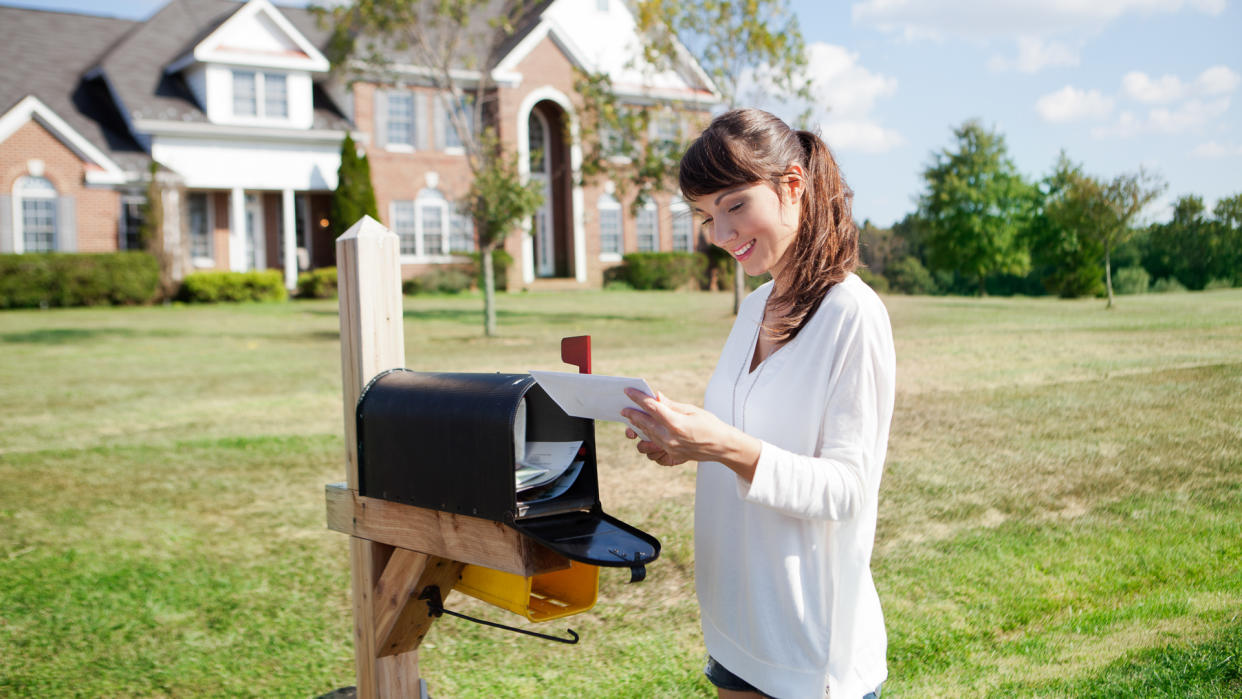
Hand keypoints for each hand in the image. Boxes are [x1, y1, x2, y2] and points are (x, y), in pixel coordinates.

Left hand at [621, 388, 759, 478]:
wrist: (722, 446)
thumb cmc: (710, 425)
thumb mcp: (691, 410)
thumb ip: (671, 405)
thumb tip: (655, 396)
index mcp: (676, 423)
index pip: (651, 407)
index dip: (638, 398)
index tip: (628, 391)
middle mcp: (670, 438)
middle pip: (644, 423)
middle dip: (633, 415)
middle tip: (624, 409)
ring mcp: (670, 449)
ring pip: (646, 436)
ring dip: (639, 428)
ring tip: (634, 420)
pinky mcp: (672, 455)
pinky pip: (654, 448)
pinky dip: (649, 439)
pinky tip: (648, 433)